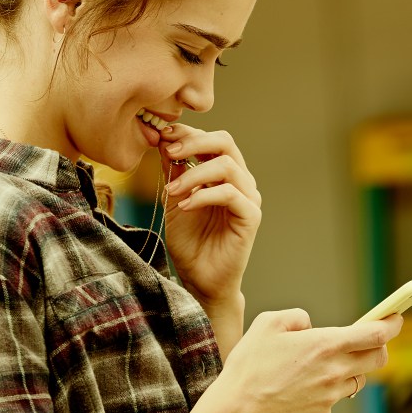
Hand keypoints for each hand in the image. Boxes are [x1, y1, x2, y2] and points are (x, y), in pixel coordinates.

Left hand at [159, 123, 260, 305]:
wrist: (200, 279)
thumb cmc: (190, 242)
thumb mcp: (174, 199)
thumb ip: (172, 171)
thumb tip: (162, 139)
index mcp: (223, 173)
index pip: (210, 140)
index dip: (187, 133)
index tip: (161, 135)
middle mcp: (239, 180)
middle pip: (225, 142)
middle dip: (194, 142)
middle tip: (168, 152)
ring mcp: (247, 197)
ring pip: (227, 165)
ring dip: (194, 173)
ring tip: (172, 190)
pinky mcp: (250, 216)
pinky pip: (230, 193)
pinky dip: (204, 194)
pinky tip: (185, 205)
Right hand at [210, 308, 403, 412]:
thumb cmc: (248, 366)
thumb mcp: (267, 324)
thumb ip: (296, 317)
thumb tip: (310, 326)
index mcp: (326, 345)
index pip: (376, 333)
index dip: (391, 323)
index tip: (395, 317)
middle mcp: (335, 372)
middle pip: (378, 358)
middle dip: (378, 346)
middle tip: (365, 340)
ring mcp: (331, 397)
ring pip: (357, 379)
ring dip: (350, 369)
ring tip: (321, 365)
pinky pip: (334, 398)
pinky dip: (325, 390)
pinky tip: (299, 388)